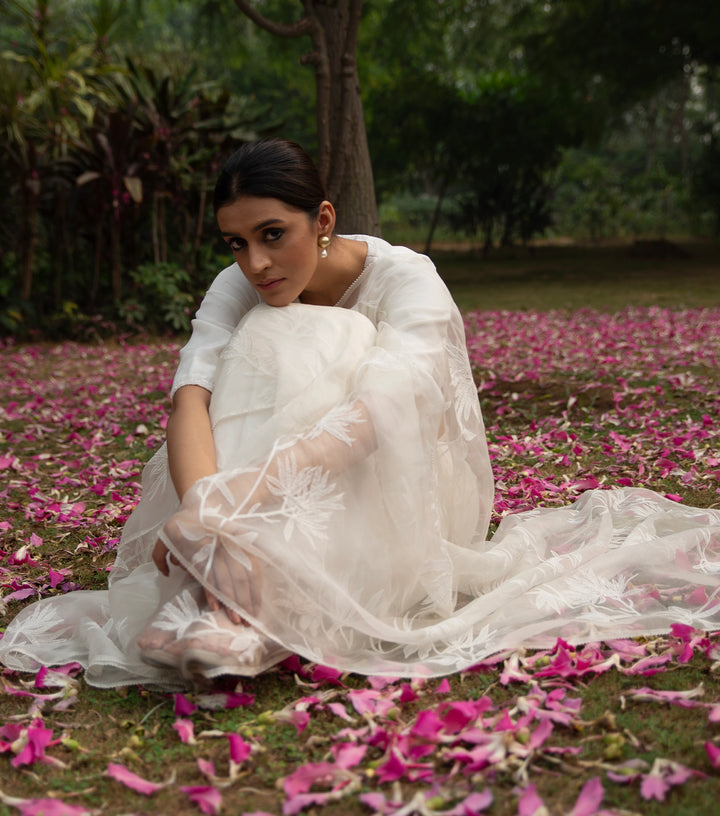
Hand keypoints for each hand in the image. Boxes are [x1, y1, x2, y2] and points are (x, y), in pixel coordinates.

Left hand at [155, 507, 257, 625]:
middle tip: (239, 622)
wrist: (205, 501)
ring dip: (249, 598)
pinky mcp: (246, 548)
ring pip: (246, 575)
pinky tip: (257, 602)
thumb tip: (167, 572)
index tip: (216, 608)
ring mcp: (236, 548)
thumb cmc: (184, 523)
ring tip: (251, 617)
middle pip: (231, 577)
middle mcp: (221, 548)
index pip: (210, 572)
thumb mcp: (165, 535)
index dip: (213, 591)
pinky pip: (254, 569)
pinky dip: (257, 587)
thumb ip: (161, 555)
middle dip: (236, 601)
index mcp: (202, 546)